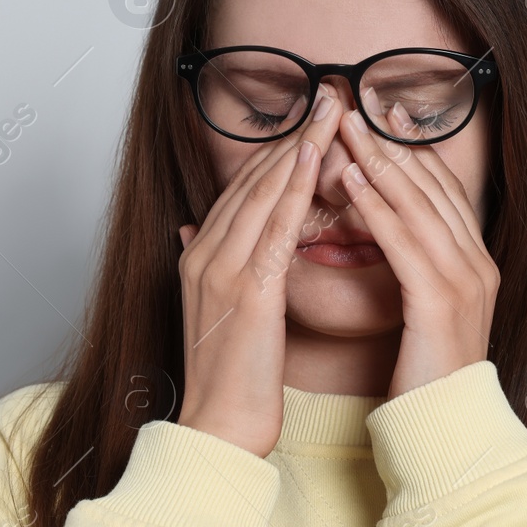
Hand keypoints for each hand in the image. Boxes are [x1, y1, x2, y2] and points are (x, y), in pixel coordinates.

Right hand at [175, 83, 346, 456]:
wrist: (216, 431)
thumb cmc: (229, 381)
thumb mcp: (215, 313)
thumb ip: (209, 267)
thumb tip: (194, 231)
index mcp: (198, 257)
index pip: (241, 189)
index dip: (277, 151)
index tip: (311, 120)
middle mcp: (203, 254)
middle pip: (251, 179)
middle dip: (292, 134)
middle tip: (329, 95)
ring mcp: (220, 270)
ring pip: (262, 192)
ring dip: (299, 145)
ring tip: (331, 108)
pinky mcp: (246, 291)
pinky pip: (274, 226)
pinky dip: (294, 186)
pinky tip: (317, 157)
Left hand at [334, 97, 499, 398]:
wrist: (446, 429)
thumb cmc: (425, 375)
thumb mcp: (425, 311)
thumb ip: (414, 268)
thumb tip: (387, 232)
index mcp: (474, 263)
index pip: (444, 190)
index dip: (412, 150)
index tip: (384, 116)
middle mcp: (477, 264)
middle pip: (434, 186)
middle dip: (393, 142)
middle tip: (358, 106)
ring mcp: (464, 280)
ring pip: (420, 204)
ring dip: (381, 161)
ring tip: (347, 129)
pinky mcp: (440, 301)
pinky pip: (405, 242)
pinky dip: (379, 207)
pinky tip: (353, 181)